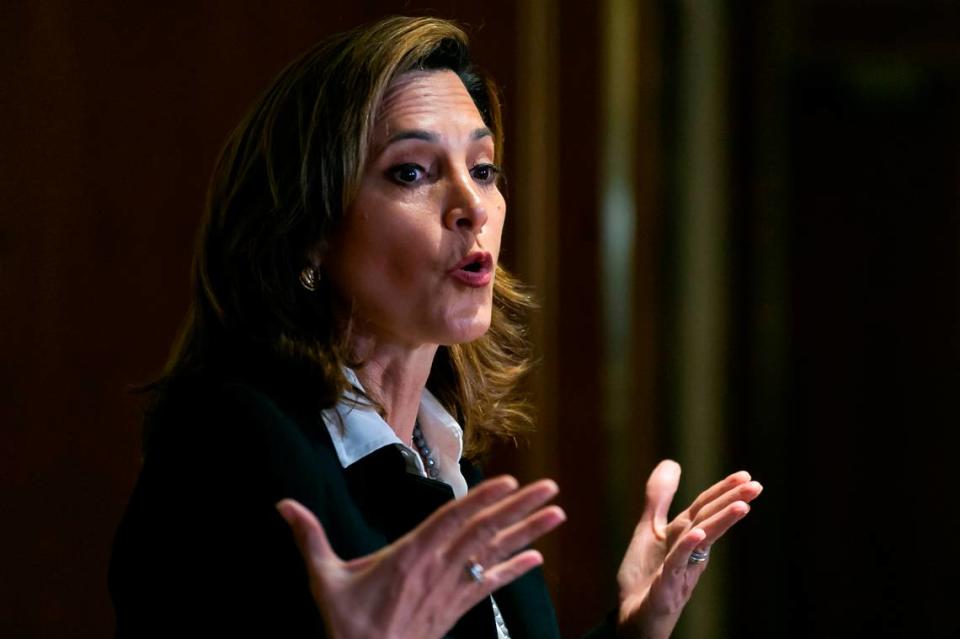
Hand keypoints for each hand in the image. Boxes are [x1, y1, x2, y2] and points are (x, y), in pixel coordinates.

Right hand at [276, 476, 564, 638]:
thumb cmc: (346, 624)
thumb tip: (282, 504)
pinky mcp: (455, 611)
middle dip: (519, 507)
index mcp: (409, 555)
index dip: (482, 499)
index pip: (452, 519)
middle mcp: (436, 569)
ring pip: (494, 555)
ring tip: (557, 514)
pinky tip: (537, 558)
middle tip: (551, 487)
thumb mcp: (323, 578)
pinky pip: (490, 588)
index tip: (511, 481)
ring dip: (528, 533)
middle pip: (483, 531)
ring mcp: (450, 591)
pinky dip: (514, 572)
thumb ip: (309, 537)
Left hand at [616, 460, 761, 638]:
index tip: (746, 475)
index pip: (705, 508)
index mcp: (685, 536)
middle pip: (709, 521)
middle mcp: (688, 552)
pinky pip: (676, 565)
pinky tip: (698, 533)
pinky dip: (686, 548)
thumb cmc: (646, 576)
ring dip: (720, 523)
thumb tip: (672, 462)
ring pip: (701, 541)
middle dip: (731, 502)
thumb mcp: (649, 530)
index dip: (723, 491)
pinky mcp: (665, 588)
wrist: (634, 619)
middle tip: (756, 486)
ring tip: (742, 505)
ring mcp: (680, 570)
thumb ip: (659, 498)